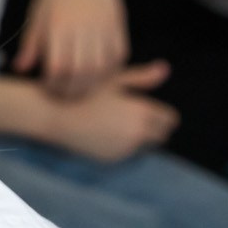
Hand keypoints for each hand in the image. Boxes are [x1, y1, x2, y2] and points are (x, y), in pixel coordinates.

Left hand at [13, 0, 127, 98]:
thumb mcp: (38, 11)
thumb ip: (32, 43)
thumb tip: (21, 69)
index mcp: (58, 25)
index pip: (59, 69)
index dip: (54, 86)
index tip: (48, 88)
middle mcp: (83, 28)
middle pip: (83, 75)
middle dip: (73, 91)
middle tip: (65, 94)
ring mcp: (104, 26)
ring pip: (103, 68)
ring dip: (93, 84)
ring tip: (82, 87)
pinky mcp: (119, 23)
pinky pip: (120, 55)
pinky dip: (111, 68)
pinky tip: (100, 71)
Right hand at [38, 61, 178, 163]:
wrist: (58, 116)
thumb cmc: (86, 92)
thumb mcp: (114, 79)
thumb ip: (142, 77)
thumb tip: (166, 68)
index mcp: (141, 112)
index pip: (169, 120)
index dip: (162, 114)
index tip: (151, 109)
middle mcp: (137, 133)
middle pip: (161, 136)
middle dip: (153, 127)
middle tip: (134, 116)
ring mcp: (125, 149)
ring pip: (144, 145)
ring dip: (138, 137)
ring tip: (116, 122)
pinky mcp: (113, 159)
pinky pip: (127, 153)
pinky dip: (122, 145)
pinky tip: (105, 132)